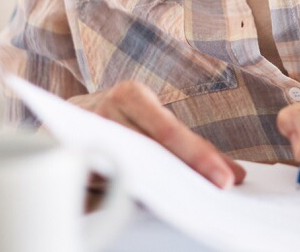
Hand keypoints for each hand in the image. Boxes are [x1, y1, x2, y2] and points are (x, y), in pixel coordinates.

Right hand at [68, 81, 244, 188]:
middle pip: (151, 152)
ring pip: (129, 170)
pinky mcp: (72, 164)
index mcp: (129, 95)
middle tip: (217, 192)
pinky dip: (134, 197)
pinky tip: (158, 205)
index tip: (224, 179)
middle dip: (187, 174)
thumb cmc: (122, 118)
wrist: (66, 117)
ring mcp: (84, 139)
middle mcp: (103, 112)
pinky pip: (106, 186)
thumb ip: (191, 145)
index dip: (198, 156)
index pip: (168, 130)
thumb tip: (233, 175)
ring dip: (162, 189)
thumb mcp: (154, 119)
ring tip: (192, 202)